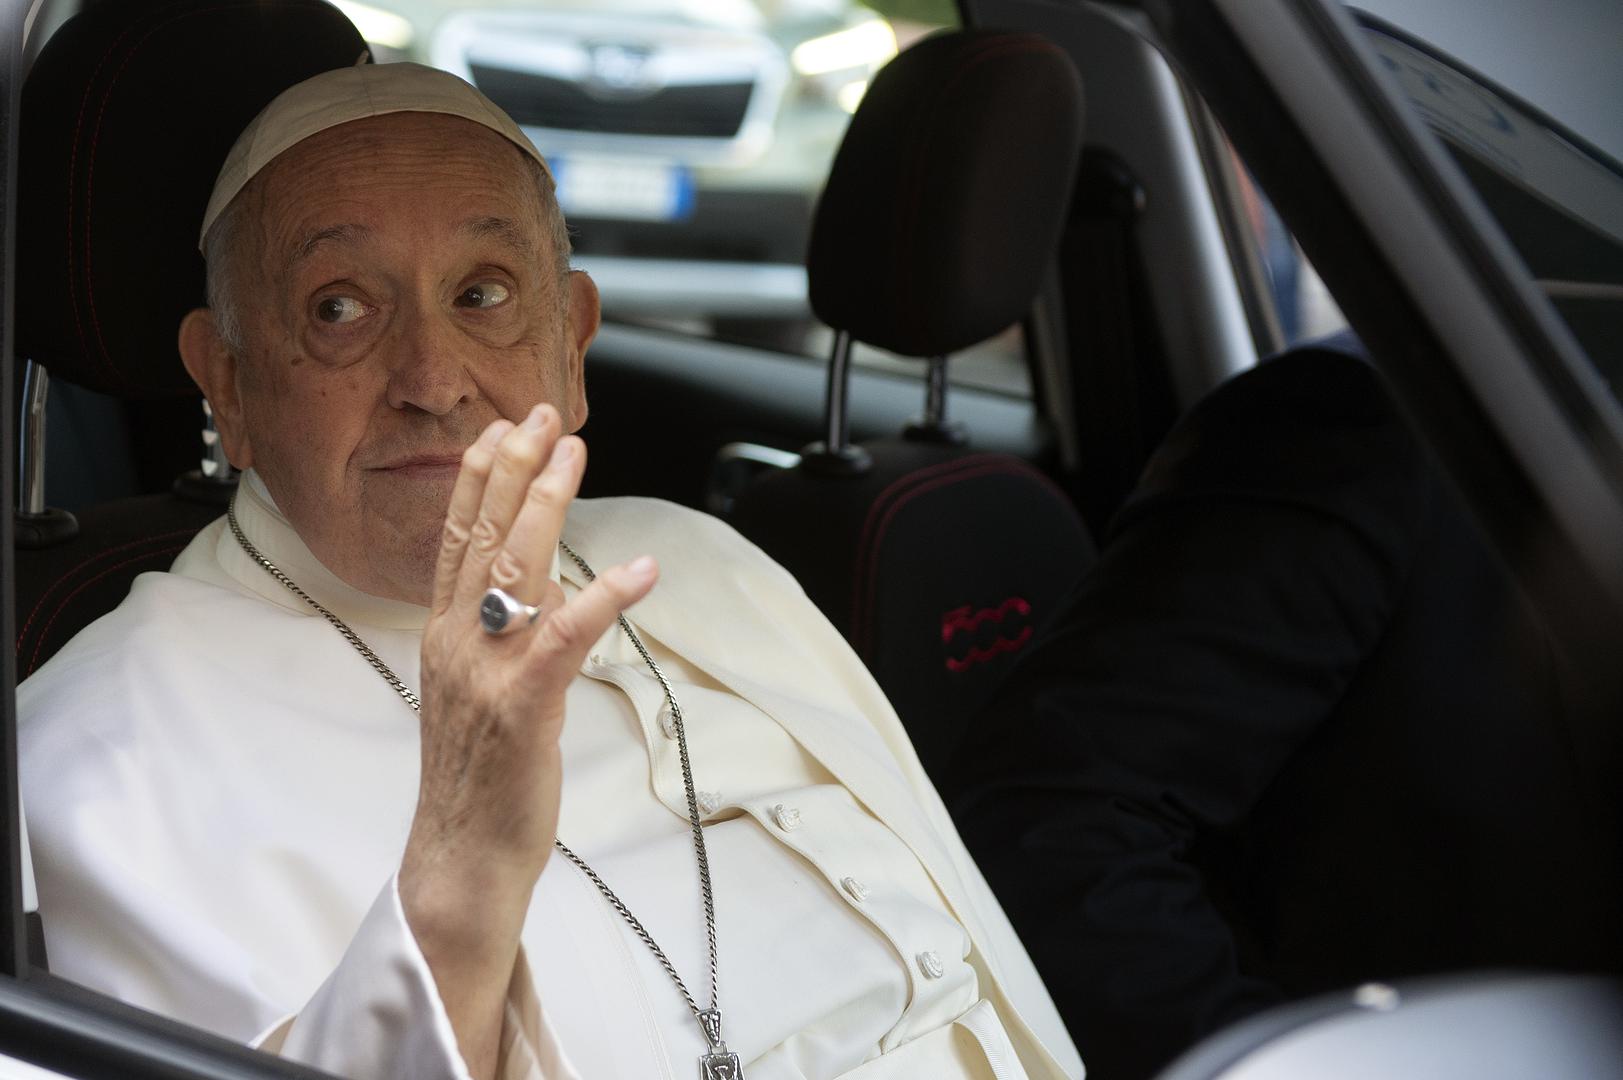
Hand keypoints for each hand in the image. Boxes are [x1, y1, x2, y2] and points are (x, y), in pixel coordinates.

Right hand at [399, 403, 656, 1076]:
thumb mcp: (480, 691)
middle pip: (481, 534)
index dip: (479, 478)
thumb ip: (503, 637)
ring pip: (513, 567)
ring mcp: (484, 672)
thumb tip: (547, 591)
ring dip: (546, 503)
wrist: (461, 856)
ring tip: (573, 452)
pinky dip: (605, 597)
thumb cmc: (479, 777)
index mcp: (443, 636)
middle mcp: (454, 642)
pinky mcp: (522, 705)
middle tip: (541, 413)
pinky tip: (641, 569)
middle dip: (513, 466)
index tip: (501, 429)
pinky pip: (563, 635)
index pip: (456, 538)